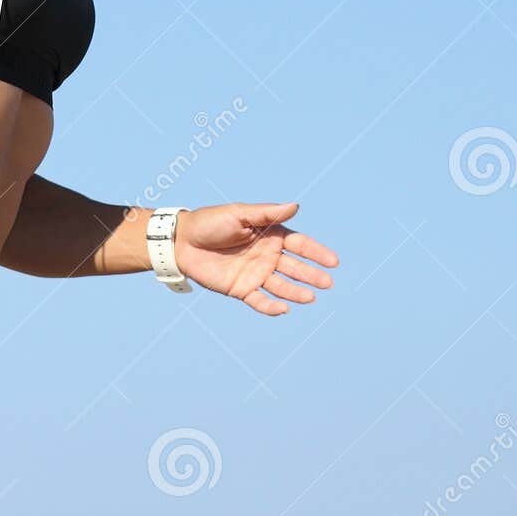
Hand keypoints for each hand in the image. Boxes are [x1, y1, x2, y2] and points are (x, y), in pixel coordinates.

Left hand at [172, 203, 337, 315]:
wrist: (182, 241)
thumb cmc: (211, 221)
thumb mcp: (240, 214)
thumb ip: (267, 213)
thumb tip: (296, 206)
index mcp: (270, 235)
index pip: (300, 244)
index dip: (317, 253)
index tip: (333, 262)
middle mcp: (267, 256)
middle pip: (295, 267)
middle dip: (312, 275)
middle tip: (328, 283)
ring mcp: (255, 274)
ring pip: (281, 286)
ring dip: (296, 292)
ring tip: (310, 298)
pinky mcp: (241, 289)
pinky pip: (260, 300)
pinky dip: (271, 307)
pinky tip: (283, 309)